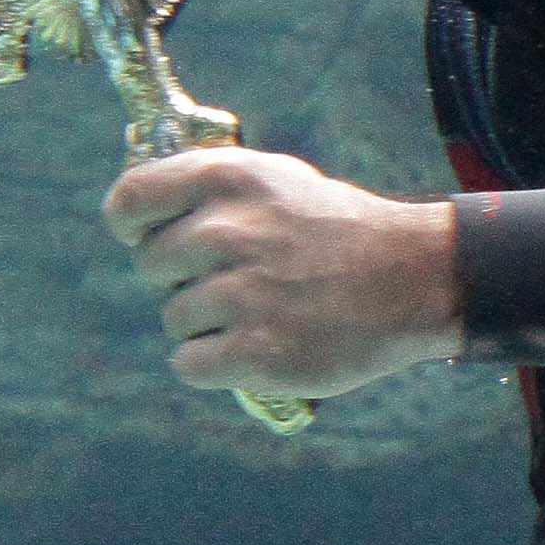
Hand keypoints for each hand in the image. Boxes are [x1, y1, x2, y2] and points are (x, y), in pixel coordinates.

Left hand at [105, 147, 462, 399]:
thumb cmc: (338, 230)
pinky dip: (214, 365)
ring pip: (174, 319)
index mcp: (228, 179)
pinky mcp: (256, 353)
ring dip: (206, 324)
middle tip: (237, 280)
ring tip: (261, 313)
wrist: (414, 280)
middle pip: (150, 266)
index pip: (130, 201)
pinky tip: (254, 348)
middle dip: (182, 277)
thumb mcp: (277, 180)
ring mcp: (242, 295)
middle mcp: (228, 232)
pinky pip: (188, 365)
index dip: (131, 225)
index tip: (147, 238)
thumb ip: (209, 190)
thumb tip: (137, 211)